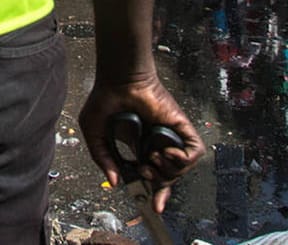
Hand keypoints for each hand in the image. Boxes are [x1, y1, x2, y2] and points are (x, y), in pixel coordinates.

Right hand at [80, 76, 205, 212]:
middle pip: (169, 179)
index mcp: (140, 150)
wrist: (120, 81)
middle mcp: (158, 146)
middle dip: (158, 185)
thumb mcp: (94, 135)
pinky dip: (182, 159)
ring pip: (181, 170)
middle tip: (144, 171)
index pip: (155, 178)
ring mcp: (171, 138)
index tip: (154, 207)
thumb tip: (115, 182)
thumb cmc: (105, 100)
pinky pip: (193, 154)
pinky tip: (165, 150)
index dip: (156, 194)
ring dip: (167, 170)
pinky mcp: (182, 129)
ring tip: (152, 156)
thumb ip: (103, 159)